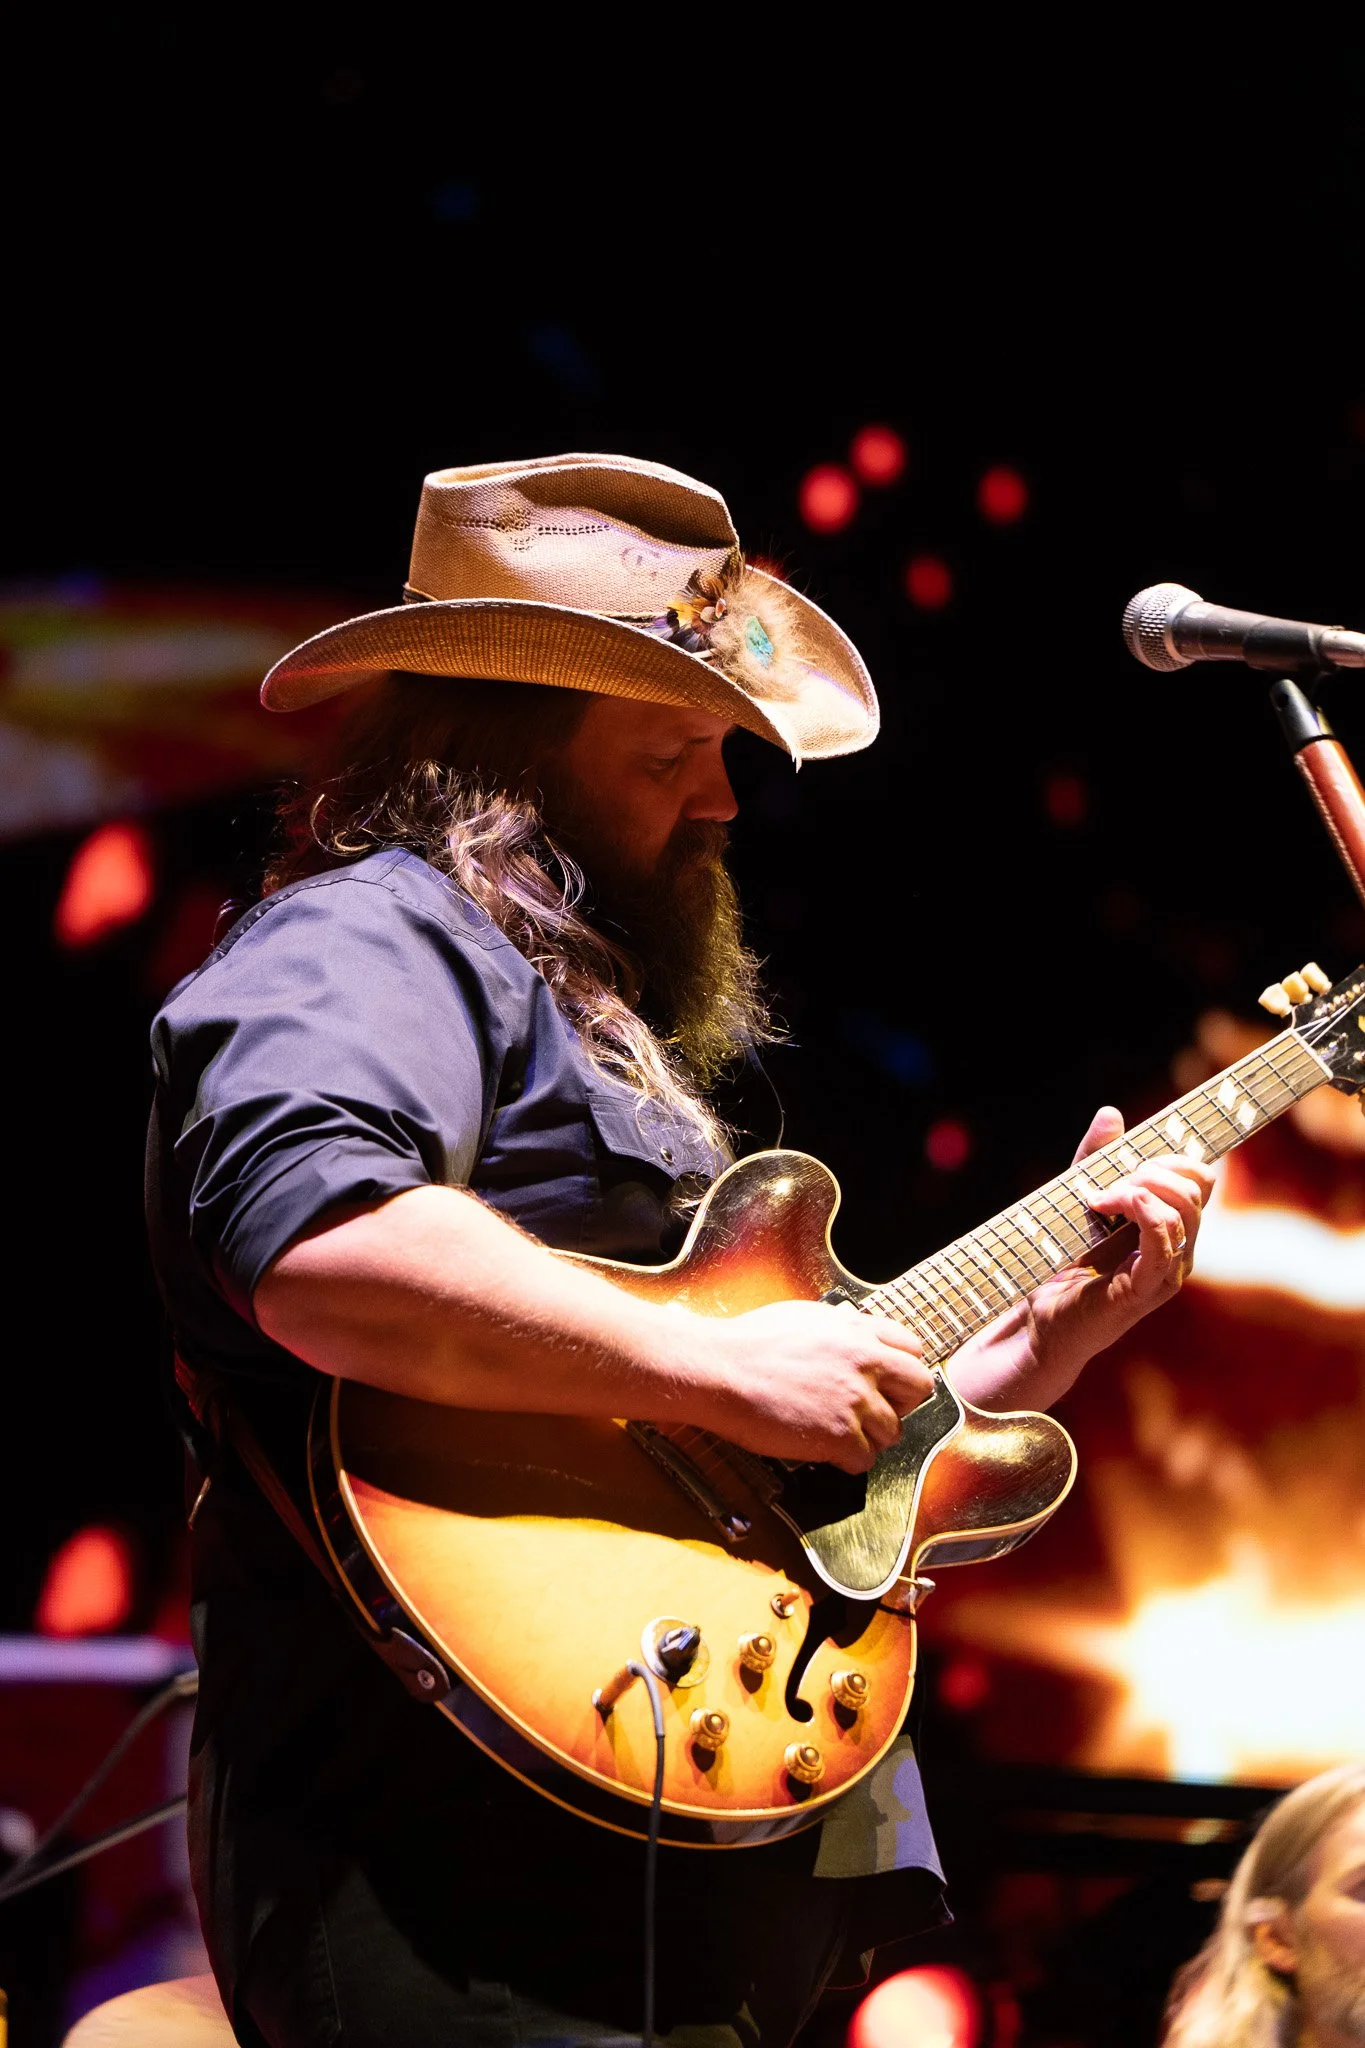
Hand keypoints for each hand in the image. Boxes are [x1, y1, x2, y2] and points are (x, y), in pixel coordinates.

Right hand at [699, 1300, 932, 1474]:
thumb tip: (855, 1336)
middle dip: (900, 1403)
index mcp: (857, 1331)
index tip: (888, 1382)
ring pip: (892, 1431)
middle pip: (918, 1388)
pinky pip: (865, 1459)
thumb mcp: (806, 1318)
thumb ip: (841, 1330)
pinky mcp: (839, 1435)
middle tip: (873, 1410)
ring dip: (869, 1436)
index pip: (912, 1349)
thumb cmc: (749, 1343)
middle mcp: (865, 1362)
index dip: (901, 1369)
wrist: (720, 1369)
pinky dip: (847, 1460)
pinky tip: (825, 1449)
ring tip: (837, 1433)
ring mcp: (855, 1400)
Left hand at [1026, 1104, 1216, 1379]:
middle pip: (1196, 1186)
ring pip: (1182, 1207)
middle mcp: (1181, 1250)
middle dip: (1151, 1168)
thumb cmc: (1060, 1265)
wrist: (1038, 1323)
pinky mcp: (1147, 1287)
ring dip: (1137, 1187)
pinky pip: (1163, 1235)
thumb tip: (1112, 1113)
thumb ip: (1095, 1159)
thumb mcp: (1077, 1198)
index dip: (1169, 1156)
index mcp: (1172, 1229)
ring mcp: (1169, 1271)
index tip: (1124, 1161)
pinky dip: (1136, 1207)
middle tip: (1107, 1183)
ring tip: (1099, 1197)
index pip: (1200, 1177)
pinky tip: (1103, 1205)